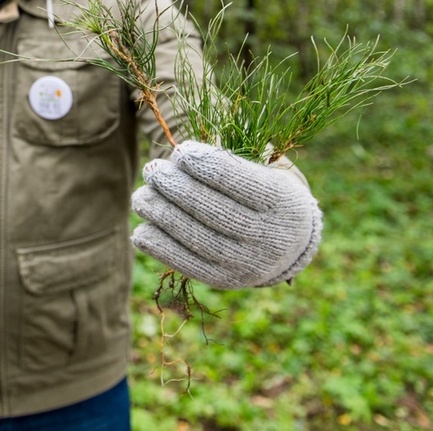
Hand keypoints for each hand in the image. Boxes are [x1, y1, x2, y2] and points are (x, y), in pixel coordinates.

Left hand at [131, 141, 321, 288]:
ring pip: (199, 239)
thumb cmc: (267, 193)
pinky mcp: (226, 281)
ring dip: (163, 216)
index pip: (241, 183)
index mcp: (284, 201)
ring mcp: (248, 264)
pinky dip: (161, 248)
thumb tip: (180, 157)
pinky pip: (189, 266)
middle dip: (178, 189)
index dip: (206, 165)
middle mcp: (270, 237)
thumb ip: (230, 161)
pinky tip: (142, 229)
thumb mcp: (266, 168)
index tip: (180, 152)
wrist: (290, 243)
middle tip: (153, 171)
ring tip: (141, 196)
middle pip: (216, 212)